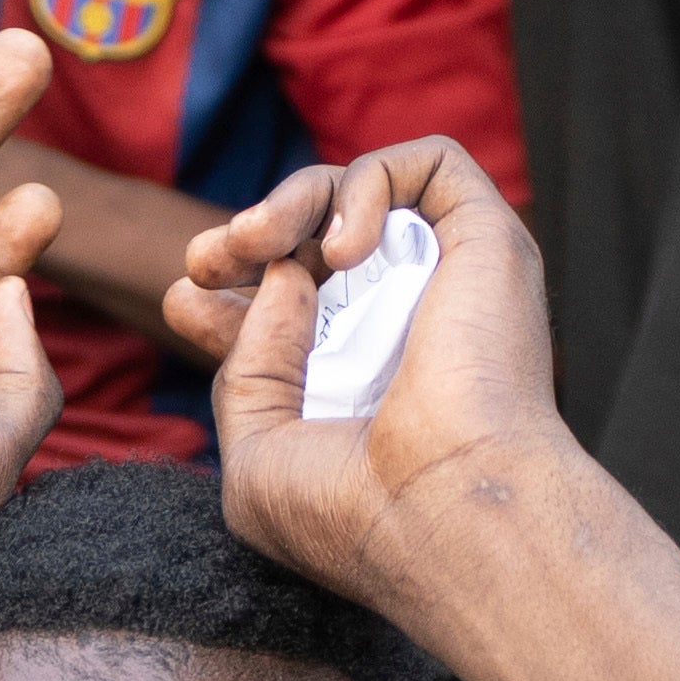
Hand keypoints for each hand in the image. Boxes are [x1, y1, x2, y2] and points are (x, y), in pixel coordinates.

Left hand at [171, 138, 570, 617]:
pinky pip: (429, 165)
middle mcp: (409, 330)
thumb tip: (283, 276)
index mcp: (359, 383)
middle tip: (209, 259)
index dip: (232, 287)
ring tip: (261, 241)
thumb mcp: (257, 451)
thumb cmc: (352, 513)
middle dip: (252, 232)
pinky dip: (368, 186)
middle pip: (321, 240)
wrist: (441, 515)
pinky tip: (344, 250)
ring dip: (293, 201)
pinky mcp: (490, 243)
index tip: (189, 299)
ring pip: (368, 192)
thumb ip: (250, 364)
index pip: (291, 305)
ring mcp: (452, 285)